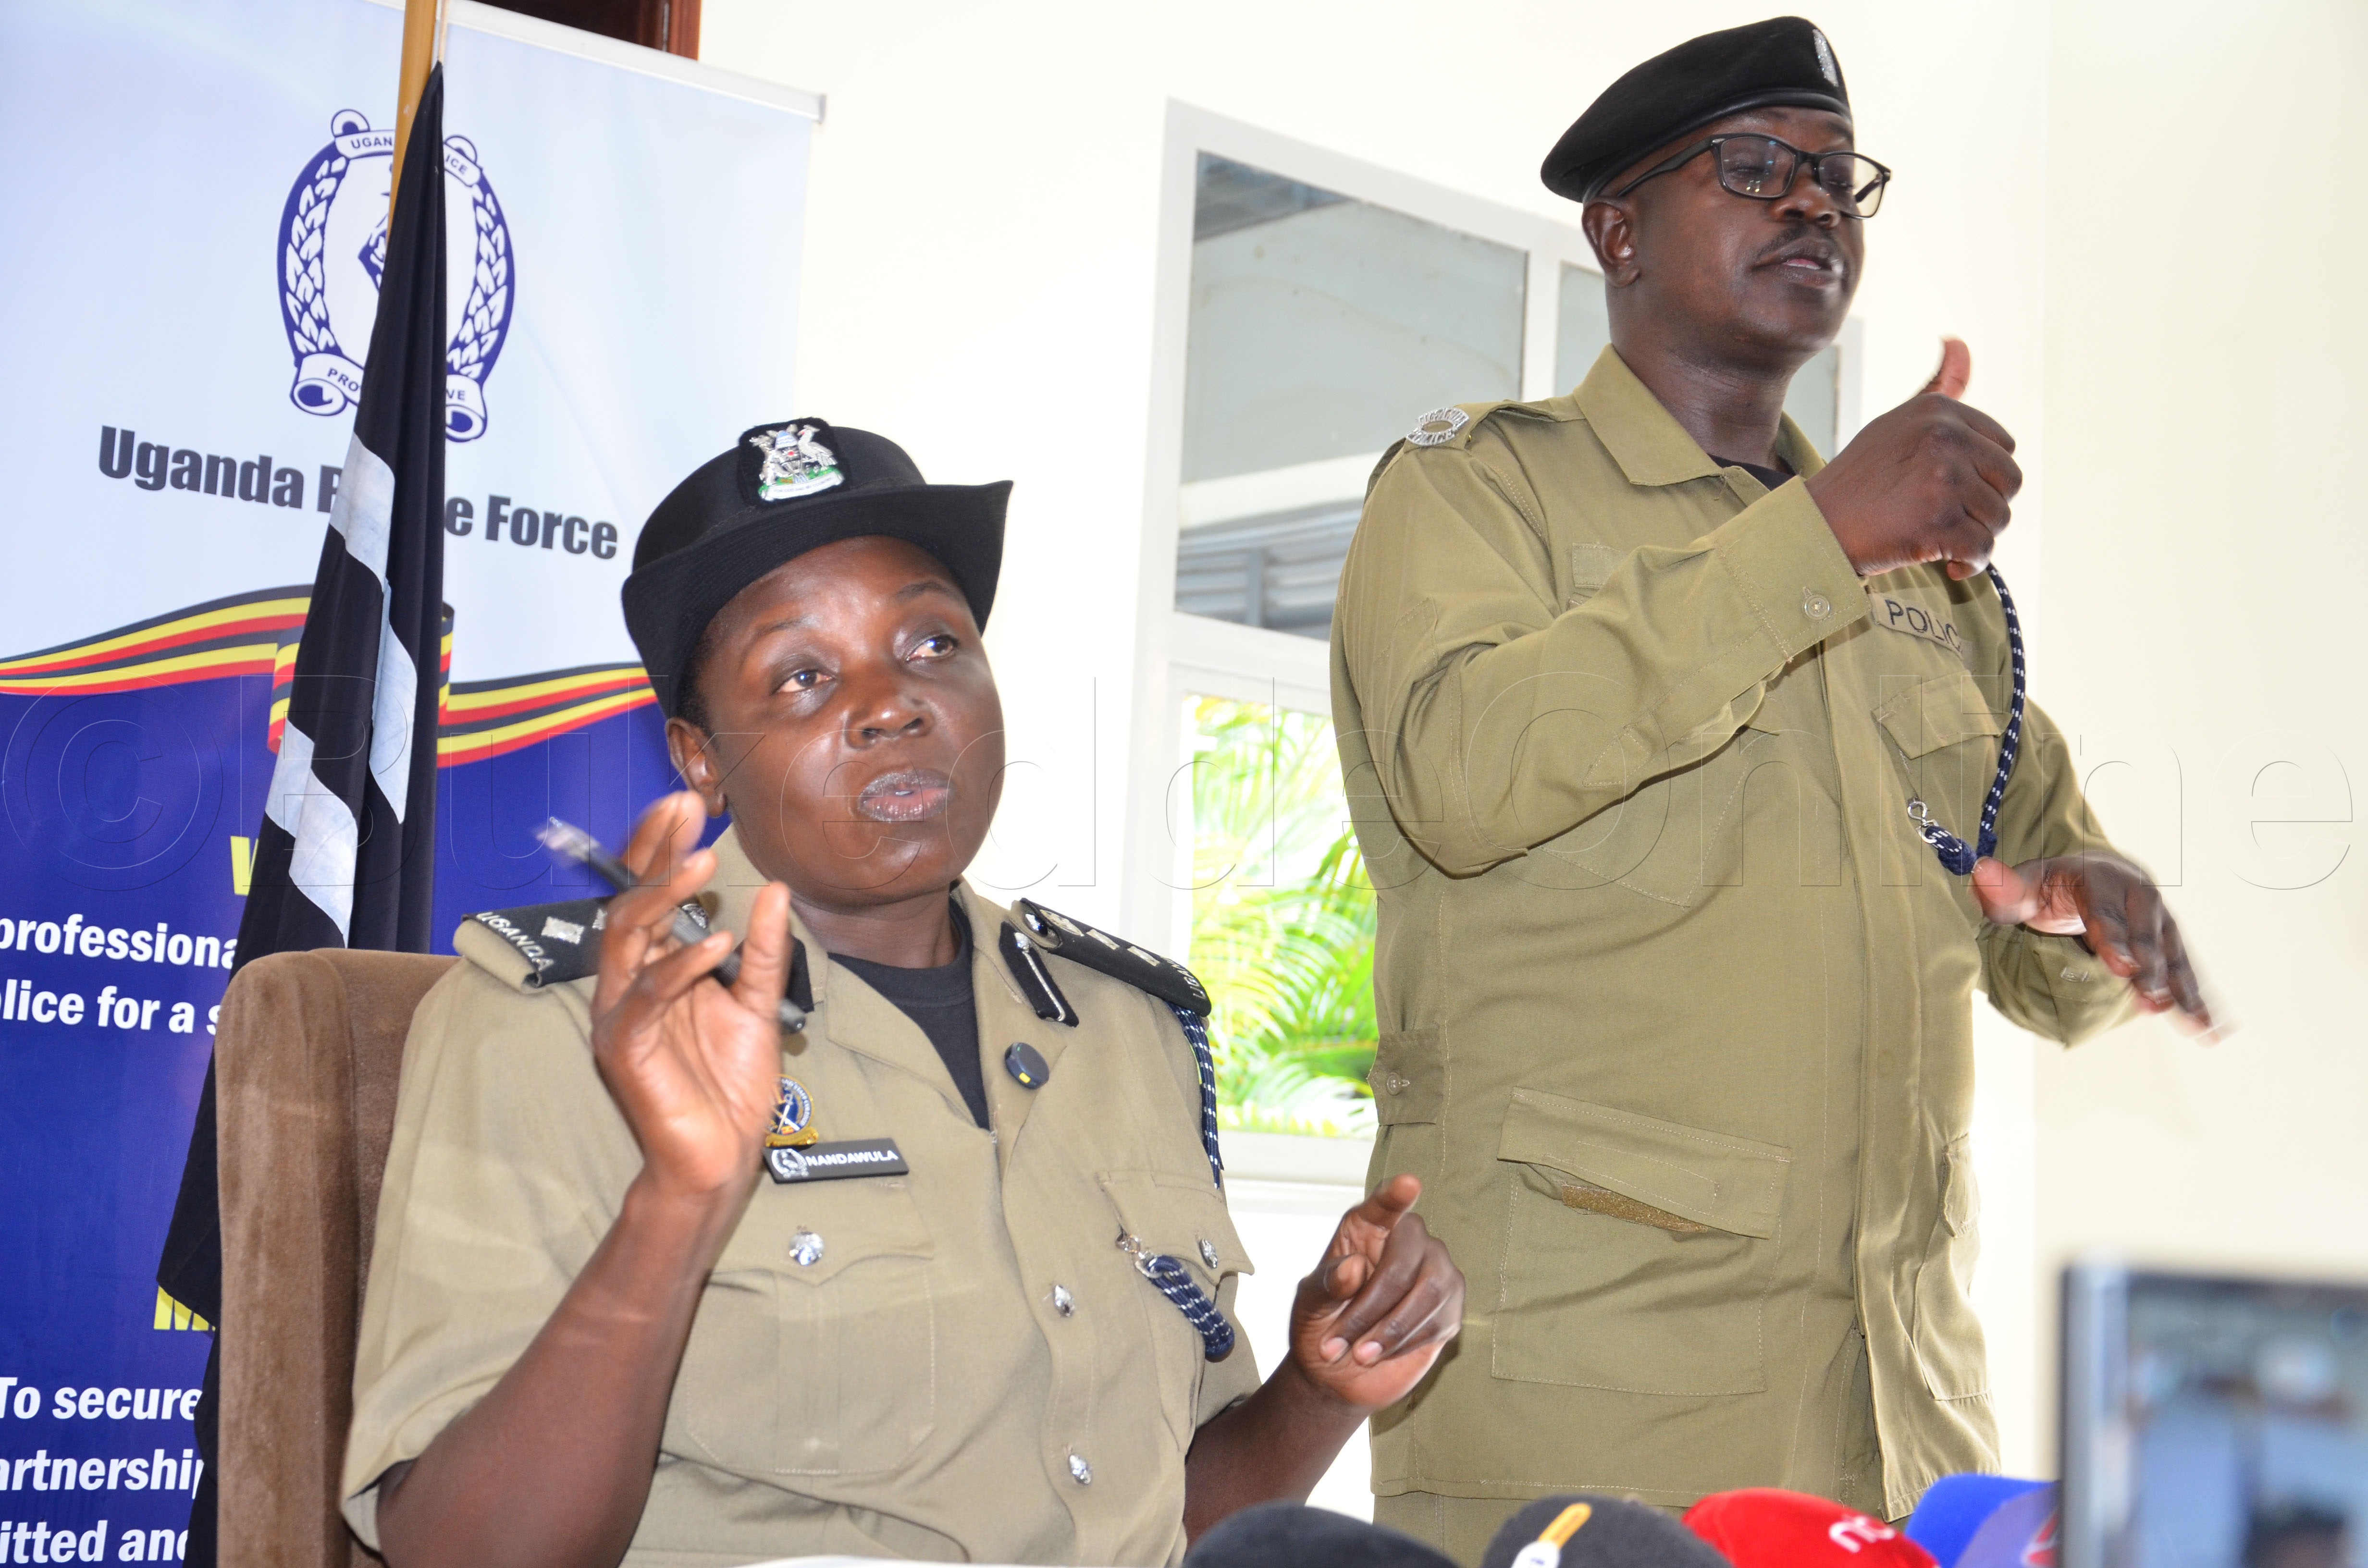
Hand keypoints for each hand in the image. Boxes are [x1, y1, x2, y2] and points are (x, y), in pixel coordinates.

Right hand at [589, 791, 794, 1203]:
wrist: (721, 1156)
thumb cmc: (732, 1085)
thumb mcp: (756, 1003)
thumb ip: (761, 950)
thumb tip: (774, 889)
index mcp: (656, 969)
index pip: (651, 896)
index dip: (662, 848)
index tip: (688, 803)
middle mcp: (629, 984)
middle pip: (630, 902)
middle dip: (655, 852)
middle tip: (683, 808)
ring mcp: (621, 1014)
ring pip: (626, 938)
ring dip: (663, 895)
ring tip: (702, 863)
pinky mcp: (625, 1047)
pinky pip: (648, 995)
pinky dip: (680, 965)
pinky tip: (714, 941)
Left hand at [1285, 1175, 1463, 1411]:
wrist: (1337, 1374)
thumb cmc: (1321, 1326)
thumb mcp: (1310, 1305)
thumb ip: (1328, 1284)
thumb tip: (1354, 1268)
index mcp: (1366, 1229)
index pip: (1383, 1206)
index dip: (1395, 1196)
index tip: (1408, 1184)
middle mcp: (1407, 1241)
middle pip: (1405, 1259)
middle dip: (1371, 1306)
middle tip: (1339, 1342)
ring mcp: (1435, 1271)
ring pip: (1429, 1291)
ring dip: (1390, 1329)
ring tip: (1359, 1354)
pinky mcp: (1450, 1307)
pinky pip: (1438, 1320)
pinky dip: (1405, 1342)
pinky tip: (1382, 1351)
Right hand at [1805, 338, 2023, 580]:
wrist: (1815, 528)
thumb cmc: (1859, 481)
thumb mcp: (1896, 424)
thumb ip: (1937, 389)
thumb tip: (1959, 341)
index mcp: (1938, 411)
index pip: (2003, 447)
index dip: (1982, 477)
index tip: (1947, 490)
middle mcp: (1944, 437)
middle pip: (2010, 481)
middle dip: (1986, 507)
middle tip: (1947, 518)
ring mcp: (1942, 479)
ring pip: (2000, 517)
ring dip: (1975, 537)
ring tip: (1940, 539)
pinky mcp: (1938, 522)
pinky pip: (1983, 550)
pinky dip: (1970, 564)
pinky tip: (1946, 563)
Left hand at [1970, 852, 2220, 1034]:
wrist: (2095, 871)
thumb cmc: (2054, 884)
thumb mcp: (2026, 883)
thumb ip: (2004, 889)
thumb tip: (1983, 876)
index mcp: (2100, 880)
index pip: (2105, 911)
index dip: (2114, 938)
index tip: (2121, 967)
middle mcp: (2137, 896)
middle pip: (2147, 933)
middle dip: (2151, 967)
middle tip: (2152, 1001)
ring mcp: (2158, 919)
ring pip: (2173, 954)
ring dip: (2183, 989)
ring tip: (2194, 1026)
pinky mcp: (2169, 942)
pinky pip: (2186, 970)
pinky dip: (2198, 997)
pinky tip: (2211, 1027)